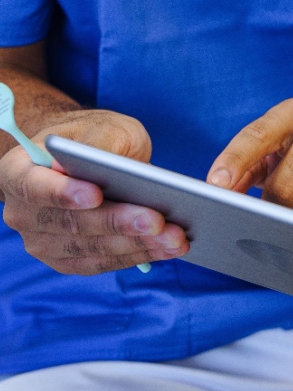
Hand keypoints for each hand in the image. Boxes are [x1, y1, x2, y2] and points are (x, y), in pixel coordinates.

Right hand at [0, 110, 187, 273]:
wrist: (86, 157)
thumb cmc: (93, 137)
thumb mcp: (102, 127)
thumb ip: (99, 142)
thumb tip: (98, 160)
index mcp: (18, 172)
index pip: (34, 186)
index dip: (63, 193)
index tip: (96, 194)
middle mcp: (22, 213)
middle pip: (70, 224)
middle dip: (119, 223)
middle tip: (160, 220)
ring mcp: (42, 242)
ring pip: (90, 249)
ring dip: (136, 245)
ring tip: (176, 238)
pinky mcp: (68, 259)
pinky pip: (102, 263)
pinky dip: (138, 255)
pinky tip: (169, 248)